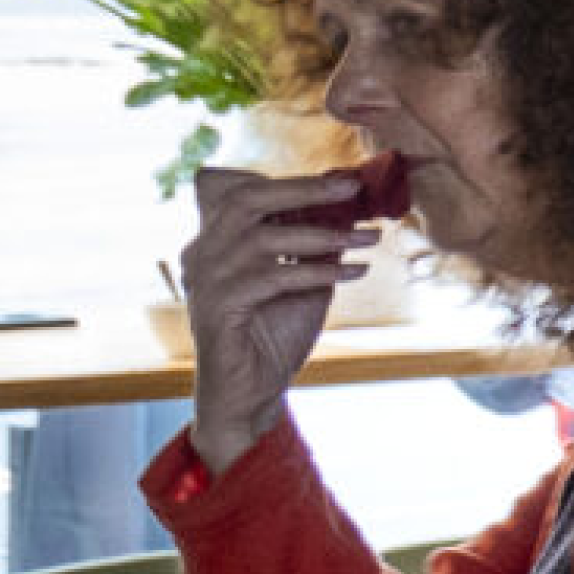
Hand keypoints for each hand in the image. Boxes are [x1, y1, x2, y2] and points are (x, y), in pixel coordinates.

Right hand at [177, 164, 366, 471]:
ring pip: (262, 238)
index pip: (247, 193)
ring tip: (370, 238)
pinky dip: (317, 271)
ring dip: (325, 234)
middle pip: (246, 201)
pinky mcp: (217, 308)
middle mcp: (202, 254)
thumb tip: (353, 207)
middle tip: (352, 187)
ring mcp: (204, 280)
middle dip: (303, 190)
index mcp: (217, 242)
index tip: (344, 179)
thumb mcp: (306, 281)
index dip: (294, 182)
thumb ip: (319, 246)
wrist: (251, 393)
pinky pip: (271, 277)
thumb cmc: (274, 334)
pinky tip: (354, 272)